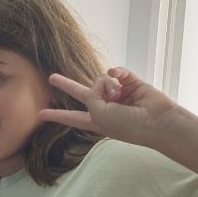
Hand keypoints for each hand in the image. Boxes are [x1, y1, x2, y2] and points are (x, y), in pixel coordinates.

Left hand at [41, 67, 183, 149]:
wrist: (157, 121)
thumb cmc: (127, 124)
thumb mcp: (99, 115)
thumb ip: (91, 97)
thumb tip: (103, 79)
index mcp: (95, 120)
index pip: (71, 117)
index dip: (56, 115)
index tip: (40, 114)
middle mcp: (104, 106)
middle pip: (80, 93)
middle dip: (66, 85)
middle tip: (51, 77)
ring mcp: (118, 94)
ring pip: (100, 79)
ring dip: (107, 86)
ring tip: (119, 96)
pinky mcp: (131, 83)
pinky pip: (117, 72)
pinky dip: (116, 73)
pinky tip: (117, 75)